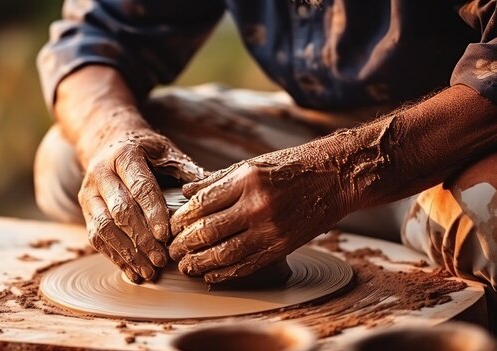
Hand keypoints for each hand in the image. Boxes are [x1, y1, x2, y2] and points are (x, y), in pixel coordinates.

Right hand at [79, 125, 204, 282]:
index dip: (153, 212)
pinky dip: (115, 257)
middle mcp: (101, 173)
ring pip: (104, 227)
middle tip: (162, 260)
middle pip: (120, 210)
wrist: (109, 144)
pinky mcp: (86, 211)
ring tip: (149, 272)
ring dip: (128, 253)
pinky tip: (133, 272)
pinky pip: (96, 238)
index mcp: (124, 154)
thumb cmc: (147, 152)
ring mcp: (89, 193)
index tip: (166, 235)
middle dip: (142, 238)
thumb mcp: (166, 151)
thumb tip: (213, 191)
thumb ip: (186, 170)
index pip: (140, 187)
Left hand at [169, 145, 349, 283]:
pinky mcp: (282, 247)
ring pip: (225, 254)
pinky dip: (225, 274)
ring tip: (185, 266)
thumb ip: (216, 179)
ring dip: (200, 263)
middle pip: (208, 231)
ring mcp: (271, 229)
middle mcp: (257, 205)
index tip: (170, 226)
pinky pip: (247, 265)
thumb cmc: (290, 167)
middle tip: (172, 250)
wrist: (333, 178)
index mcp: (246, 180)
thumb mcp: (251, 164)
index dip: (181, 219)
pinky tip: (210, 275)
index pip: (201, 204)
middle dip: (184, 244)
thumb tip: (186, 193)